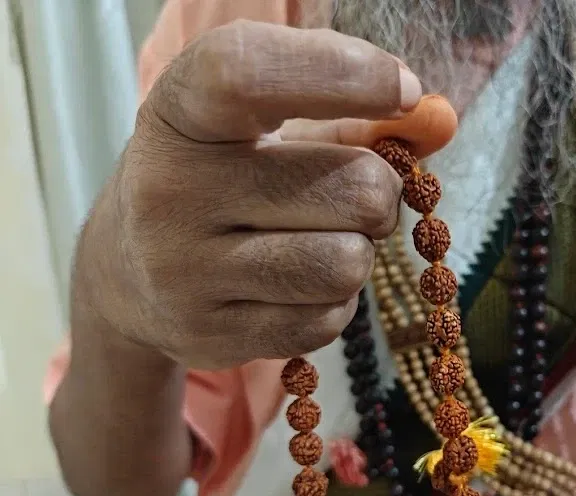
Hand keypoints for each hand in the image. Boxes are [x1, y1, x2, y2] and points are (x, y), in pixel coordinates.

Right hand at [77, 21, 422, 369]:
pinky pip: (326, 322)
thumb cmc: (223, 182)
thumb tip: (441, 119)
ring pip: (346, 265)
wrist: (129, 273)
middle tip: (353, 197)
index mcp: (181, 114)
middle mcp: (170, 189)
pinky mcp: (209, 335)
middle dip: (378, 195)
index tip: (405, 91)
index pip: (248, 74)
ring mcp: (184, 271)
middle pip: (353, 189)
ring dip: (358, 254)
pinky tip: (297, 287)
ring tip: (321, 242)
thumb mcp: (266, 131)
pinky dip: (334, 305)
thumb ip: (356, 118)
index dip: (341, 74)